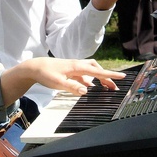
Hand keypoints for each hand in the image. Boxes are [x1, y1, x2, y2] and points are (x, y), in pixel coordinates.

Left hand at [1, 57, 125, 102]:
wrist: (34, 67)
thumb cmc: (45, 73)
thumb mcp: (58, 83)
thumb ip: (72, 87)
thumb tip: (87, 90)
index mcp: (76, 67)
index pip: (97, 71)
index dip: (110, 75)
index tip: (122, 77)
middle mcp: (77, 65)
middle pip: (96, 69)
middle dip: (106, 77)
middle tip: (114, 87)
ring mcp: (73, 68)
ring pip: (90, 71)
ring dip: (99, 77)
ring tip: (106, 87)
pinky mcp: (69, 71)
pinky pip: (84, 74)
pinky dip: (90, 79)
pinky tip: (91, 86)